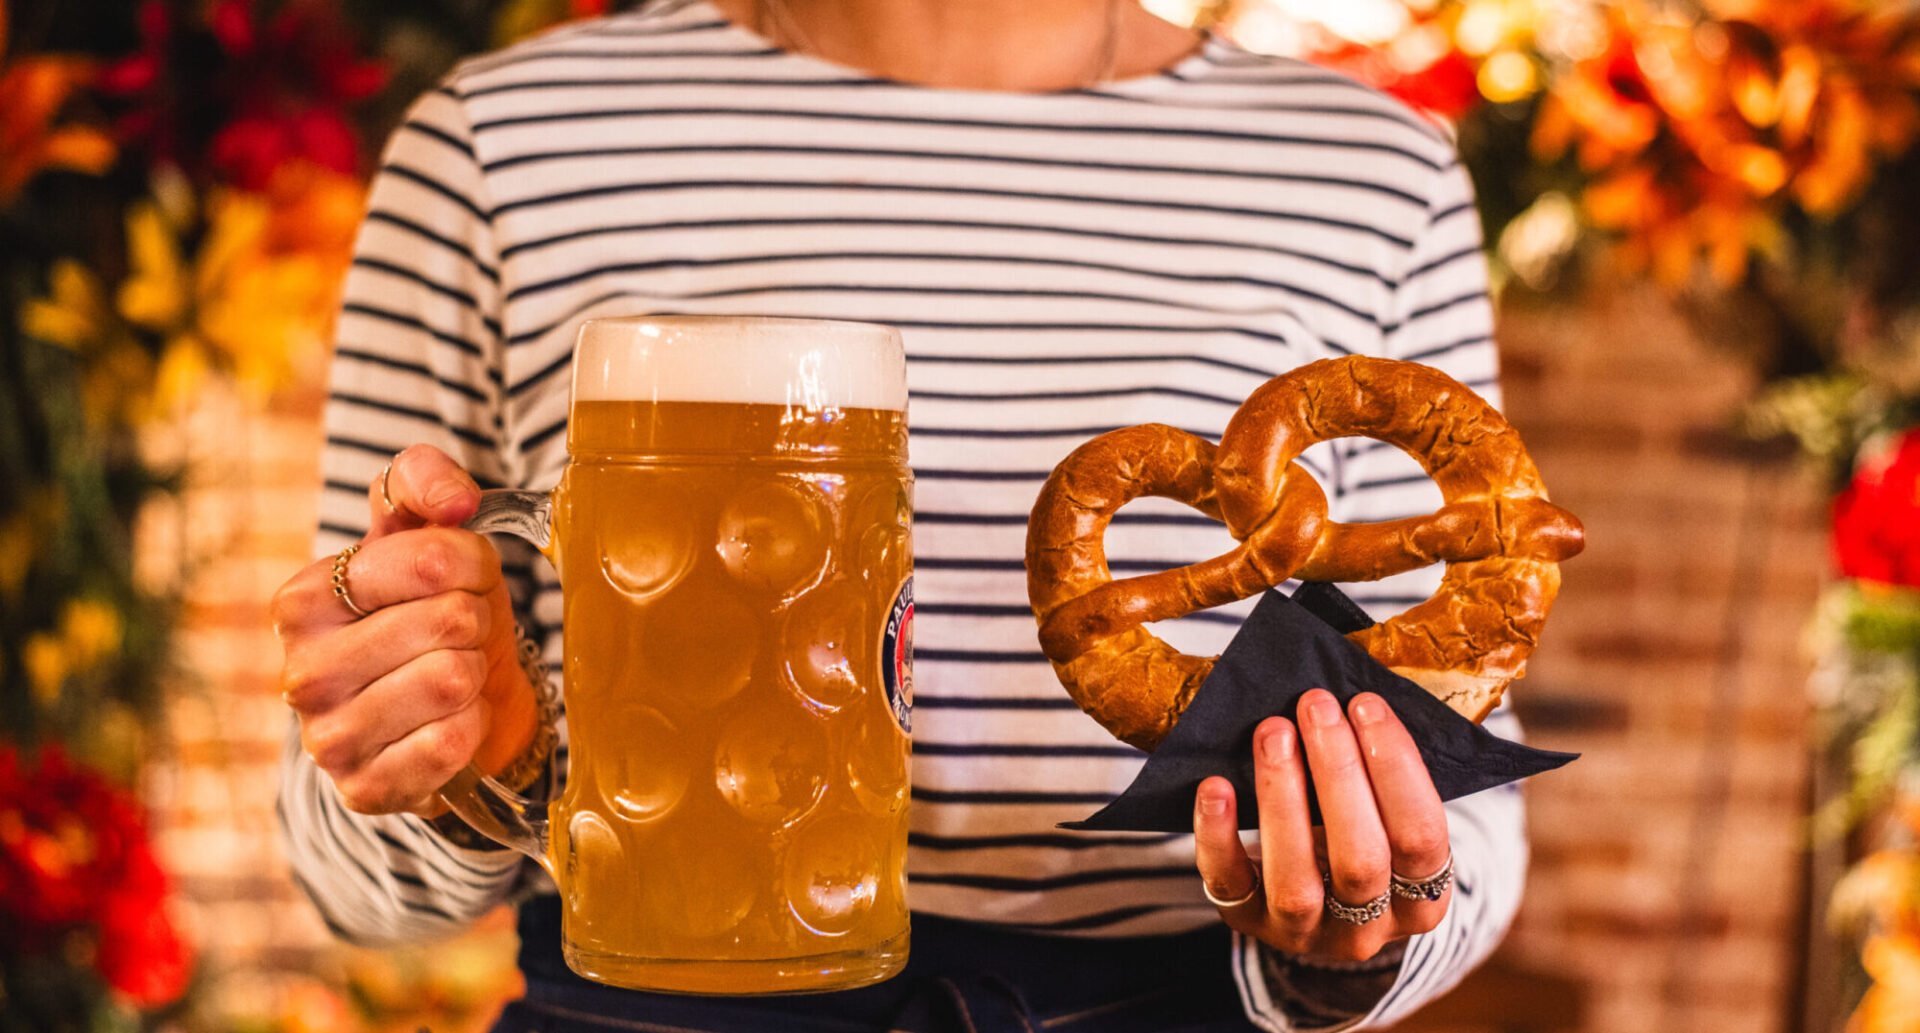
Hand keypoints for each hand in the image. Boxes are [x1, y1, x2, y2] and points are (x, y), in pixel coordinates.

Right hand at [270, 445, 535, 816]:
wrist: (454, 705)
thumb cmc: (436, 612)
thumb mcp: (427, 536)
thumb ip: (425, 483)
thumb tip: (453, 500)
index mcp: (302, 600)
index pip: (431, 559)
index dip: (469, 565)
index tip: (457, 580)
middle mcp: (300, 672)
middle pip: (450, 619)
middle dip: (474, 622)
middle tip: (456, 636)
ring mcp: (326, 738)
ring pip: (452, 679)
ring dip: (473, 675)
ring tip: (451, 677)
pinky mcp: (363, 790)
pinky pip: (451, 741)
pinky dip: (471, 728)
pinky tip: (450, 724)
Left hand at [1192, 689, 1449, 962]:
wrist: (1315, 906)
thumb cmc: (1358, 839)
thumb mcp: (1387, 818)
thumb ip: (1380, 774)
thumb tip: (1353, 700)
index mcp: (1422, 898)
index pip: (1422, 836)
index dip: (1396, 767)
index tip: (1366, 705)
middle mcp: (1369, 929)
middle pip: (1362, 860)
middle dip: (1339, 773)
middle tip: (1316, 705)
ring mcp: (1306, 932)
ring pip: (1296, 882)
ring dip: (1283, 798)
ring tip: (1273, 733)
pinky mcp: (1249, 922)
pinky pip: (1230, 886)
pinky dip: (1219, 835)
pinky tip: (1216, 787)